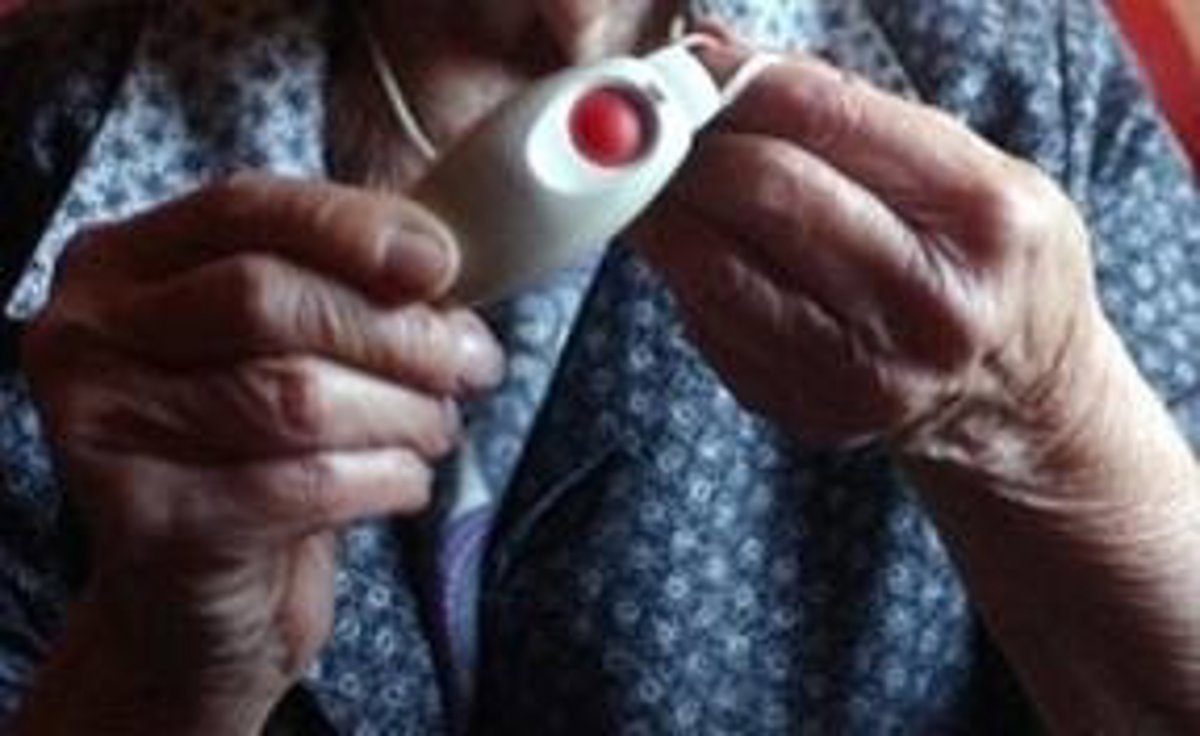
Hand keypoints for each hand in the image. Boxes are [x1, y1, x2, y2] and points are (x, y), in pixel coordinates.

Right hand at [18, 174, 503, 733]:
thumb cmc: (256, 451)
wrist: (196, 601)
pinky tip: (402, 483)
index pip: (244, 207)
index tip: (442, 266)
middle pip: (268, 300)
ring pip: (295, 396)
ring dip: (402, 413)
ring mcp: (103, 430)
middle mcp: (87, 334)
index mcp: (122, 263)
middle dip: (397, 333)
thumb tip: (437, 257)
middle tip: (471, 365)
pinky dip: (385, 479)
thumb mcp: (287, 350)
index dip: (353, 228)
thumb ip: (343, 285)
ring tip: (436, 430)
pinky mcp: (148, 522)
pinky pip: (304, 483)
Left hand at [634, 47, 1104, 464]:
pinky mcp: (803, 407)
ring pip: (712, 268)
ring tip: (651, 181)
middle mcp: (924, 303)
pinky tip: (696, 247)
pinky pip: (708, 322)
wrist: (1021, 395)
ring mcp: (858, 371)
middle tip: (655, 128)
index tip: (685, 67)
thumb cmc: (990, 259)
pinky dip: (685, 272)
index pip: (827, 119)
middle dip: (689, 146)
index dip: (734, 82)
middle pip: (762, 192)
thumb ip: (844, 106)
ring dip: (662, 210)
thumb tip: (712, 50)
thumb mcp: (968, 165)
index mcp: (982, 216)